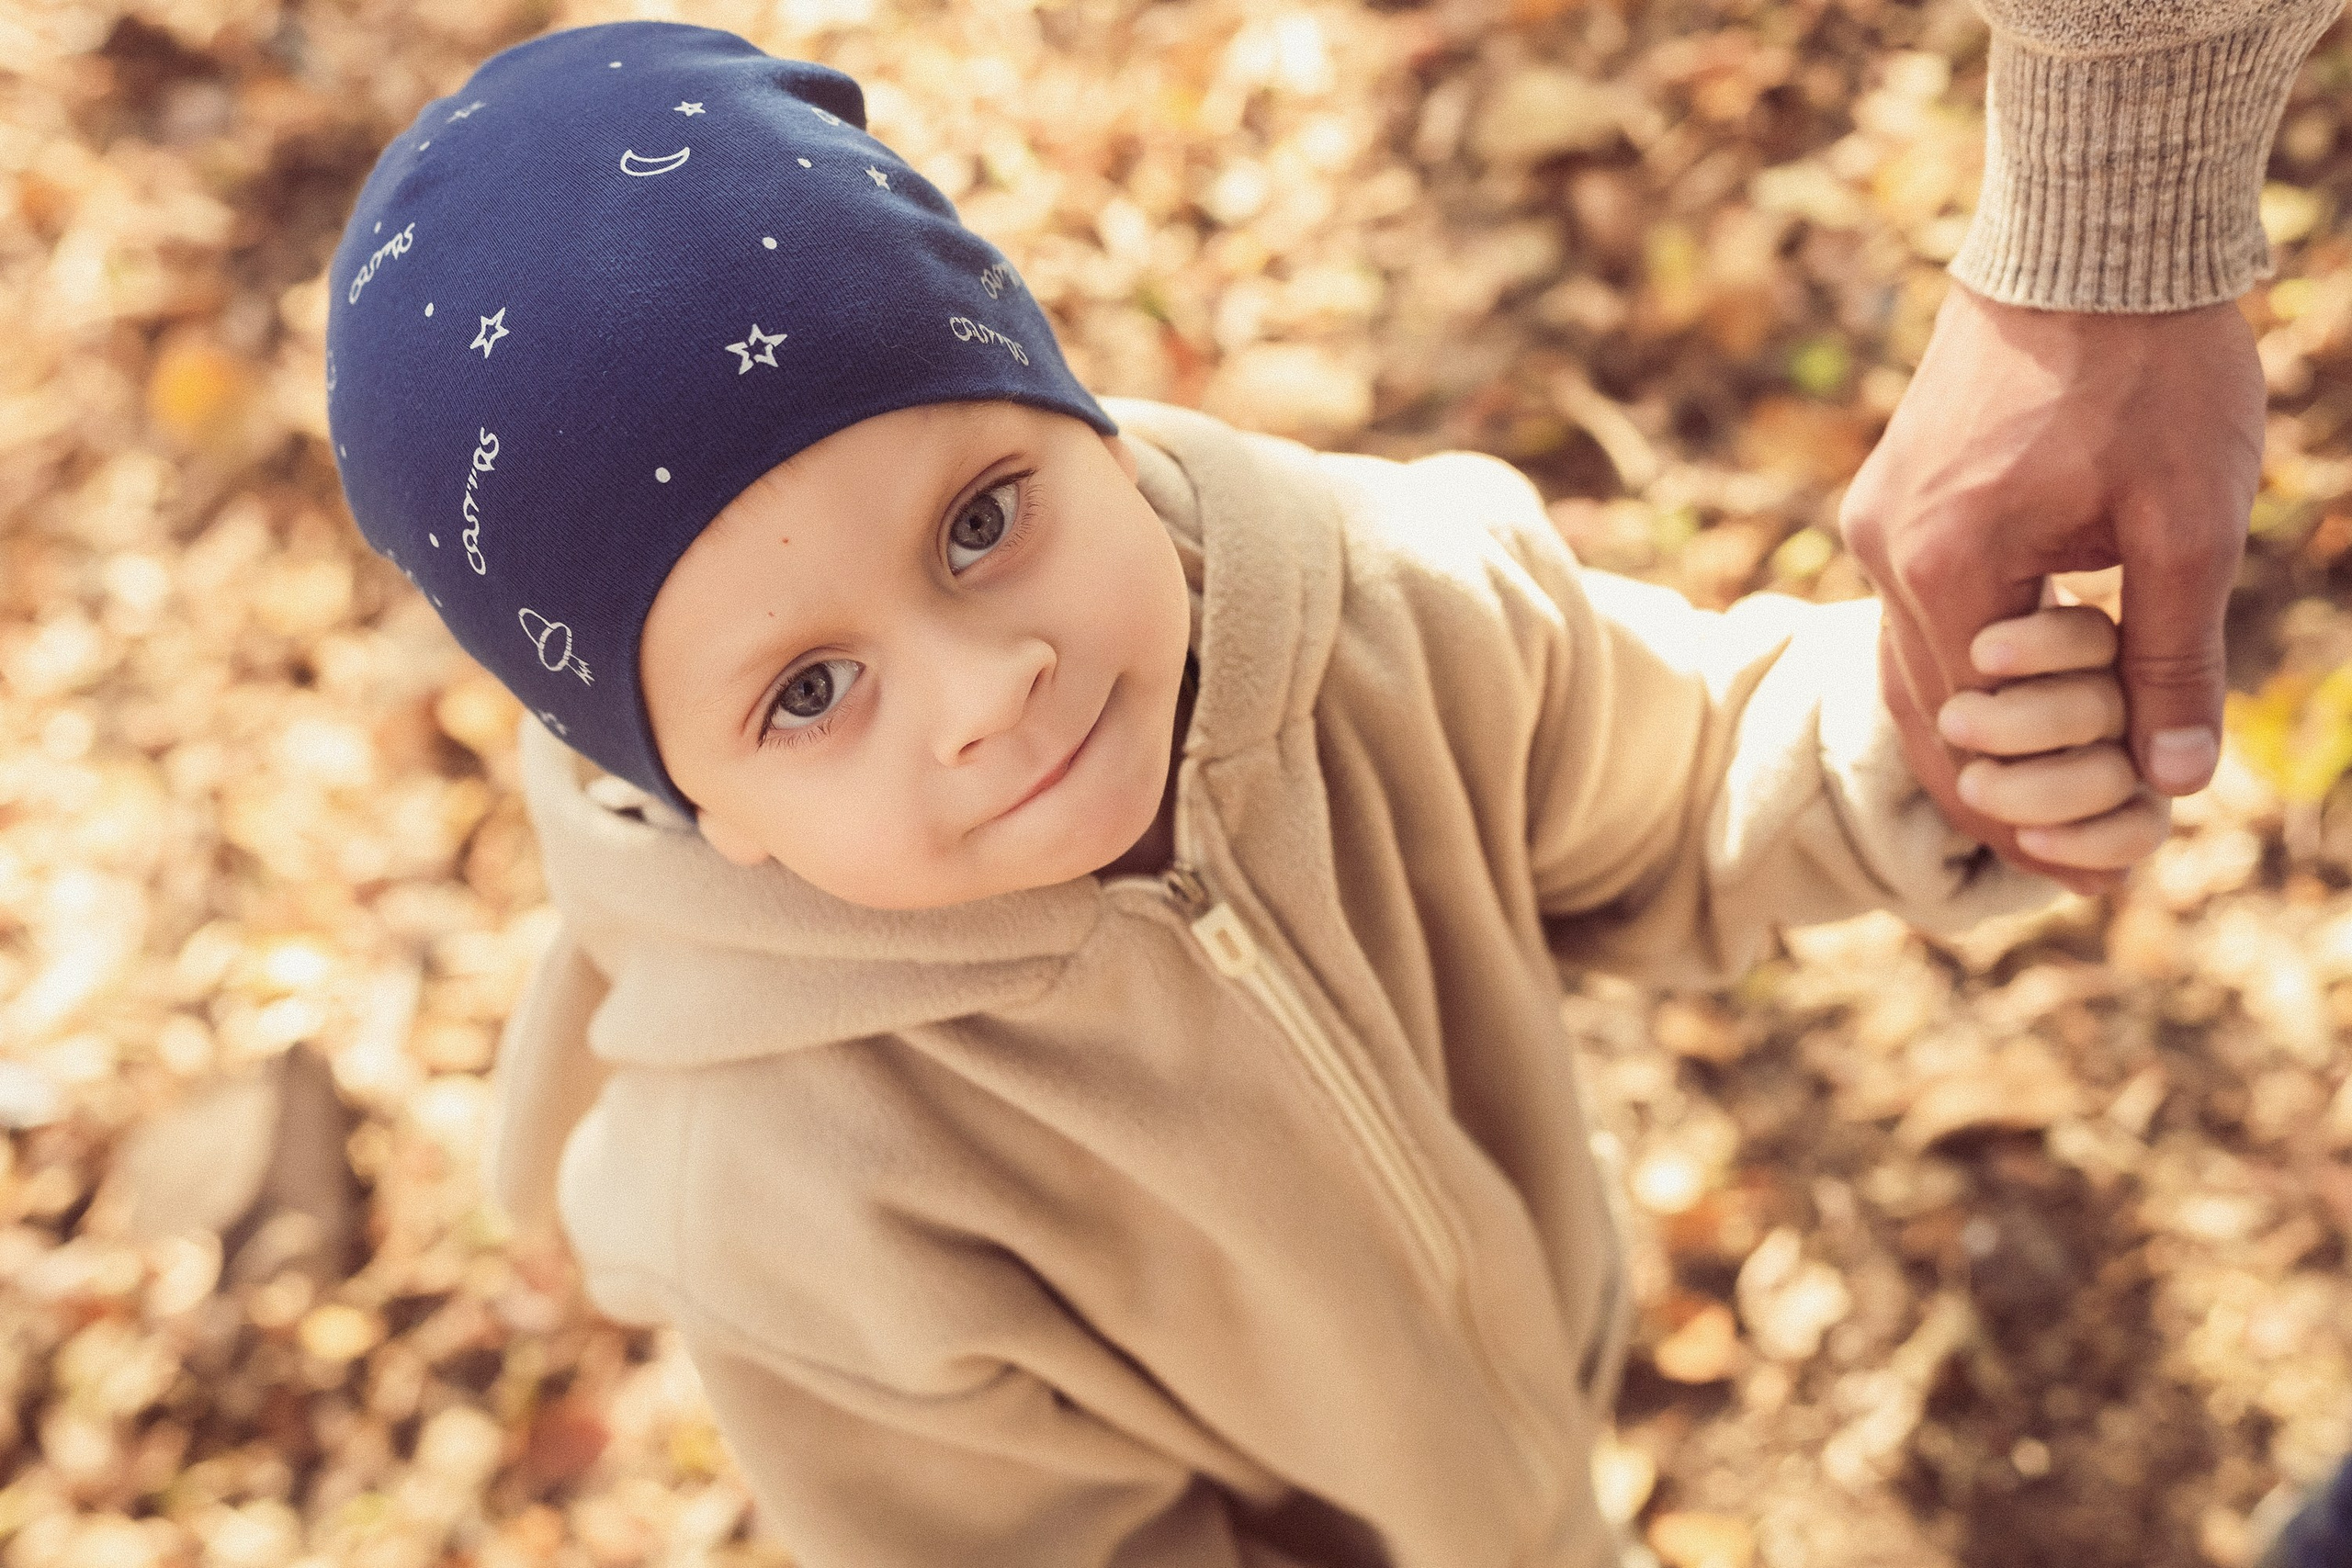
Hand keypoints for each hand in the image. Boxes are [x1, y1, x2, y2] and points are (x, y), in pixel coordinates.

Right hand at [1842, 281, 2264, 884]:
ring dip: (1971, 735)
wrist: (2092, 232)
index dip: (2027, 815)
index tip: (2086, 873)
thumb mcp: (2191, 524)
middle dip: (1990, 796)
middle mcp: (1886, 552)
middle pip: (1921, 718)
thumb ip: (2174, 658)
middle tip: (2057, 861)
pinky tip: (2006, 693)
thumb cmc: (2154, 370)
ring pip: (1907, 668)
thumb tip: (2174, 784)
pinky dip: (1960, 668)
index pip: (1972, 738)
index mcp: (1948, 570)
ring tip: (2034, 794)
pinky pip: (1912, 611)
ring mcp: (1879, 519)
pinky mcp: (1893, 491)